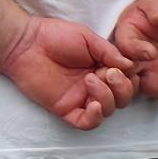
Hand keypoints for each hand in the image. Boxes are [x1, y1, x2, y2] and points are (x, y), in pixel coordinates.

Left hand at [0, 11, 137, 129]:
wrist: (26, 43)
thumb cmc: (55, 36)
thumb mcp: (88, 38)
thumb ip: (109, 52)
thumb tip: (131, 65)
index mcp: (102, 67)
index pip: (127, 80)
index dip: (130, 77)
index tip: (124, 67)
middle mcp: (95, 85)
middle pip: (122, 99)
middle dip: (122, 88)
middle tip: (108, 73)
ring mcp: (81, 98)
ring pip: (108, 111)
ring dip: (107, 97)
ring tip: (90, 79)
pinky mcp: (66, 109)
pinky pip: (87, 123)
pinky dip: (95, 117)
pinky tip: (93, 104)